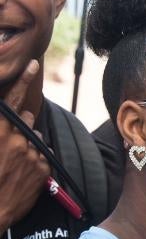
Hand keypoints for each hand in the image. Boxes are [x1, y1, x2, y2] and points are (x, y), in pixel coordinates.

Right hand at [0, 60, 48, 230]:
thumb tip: (15, 114)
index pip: (14, 98)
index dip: (24, 79)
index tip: (34, 65)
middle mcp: (16, 137)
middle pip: (26, 119)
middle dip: (21, 125)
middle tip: (9, 144)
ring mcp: (32, 152)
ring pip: (35, 139)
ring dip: (27, 145)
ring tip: (10, 165)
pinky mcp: (43, 167)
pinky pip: (42, 156)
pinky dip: (34, 161)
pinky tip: (21, 174)